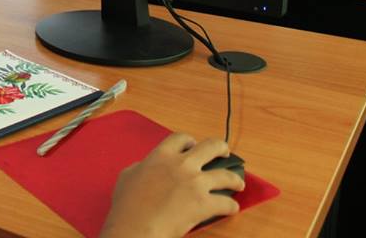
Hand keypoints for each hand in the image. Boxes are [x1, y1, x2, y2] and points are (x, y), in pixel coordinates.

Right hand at [101, 133, 243, 237]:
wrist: (135, 227)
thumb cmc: (127, 206)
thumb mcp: (128, 176)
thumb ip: (142, 167)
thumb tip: (146, 167)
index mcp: (161, 156)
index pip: (181, 138)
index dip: (190, 140)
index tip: (194, 144)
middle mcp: (182, 165)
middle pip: (210, 146)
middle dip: (221, 148)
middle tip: (224, 153)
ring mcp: (195, 183)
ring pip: (225, 175)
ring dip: (234, 179)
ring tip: (238, 182)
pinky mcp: (204, 204)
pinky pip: (226, 203)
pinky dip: (231, 206)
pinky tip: (231, 208)